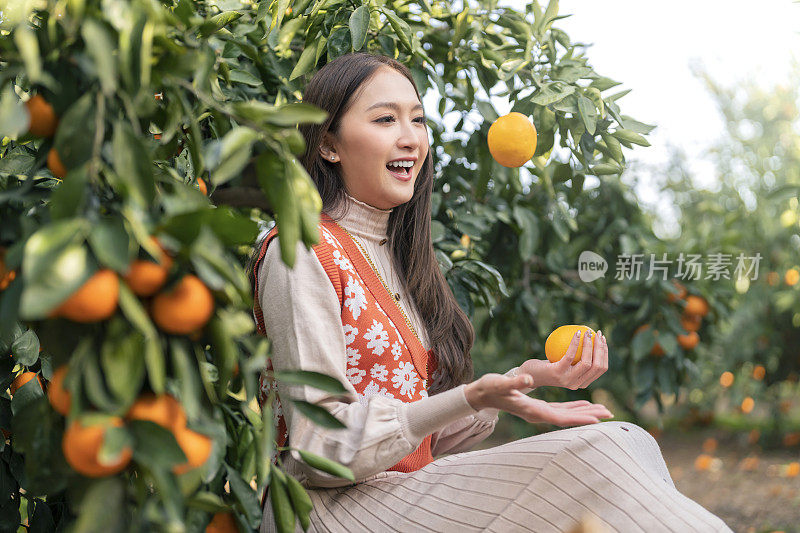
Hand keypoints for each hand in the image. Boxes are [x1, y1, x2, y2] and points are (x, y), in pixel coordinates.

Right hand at [464, 373, 612, 426]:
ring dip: (585, 412)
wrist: (482, 394)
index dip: (579, 418)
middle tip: (609, 413)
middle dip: (589, 416)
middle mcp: (539, 415)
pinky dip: (575, 407)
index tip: (597, 419)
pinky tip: (584, 404)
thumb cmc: (491, 388)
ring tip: (603, 410)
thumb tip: (528, 381)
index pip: (560, 418)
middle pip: (569, 419)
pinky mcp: (539, 407)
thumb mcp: (501, 384)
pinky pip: (561, 409)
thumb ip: (515, 383)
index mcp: (533, 412)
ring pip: (567, 414)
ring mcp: (540, 412)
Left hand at [518, 329, 608, 389]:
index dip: (605, 353)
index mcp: (582, 383)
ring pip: (587, 363)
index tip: (602, 339)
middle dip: (601, 348)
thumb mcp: (565, 362)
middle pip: (597, 366)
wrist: (529, 374)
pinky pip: (570, 355)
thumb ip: (578, 356)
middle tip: (597, 333)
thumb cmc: (548, 365)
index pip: (601, 369)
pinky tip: (577, 333)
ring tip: (588, 332)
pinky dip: (575, 343)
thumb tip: (592, 338)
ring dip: (589, 345)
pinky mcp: (557, 373)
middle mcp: (577, 384)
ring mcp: (567, 380)